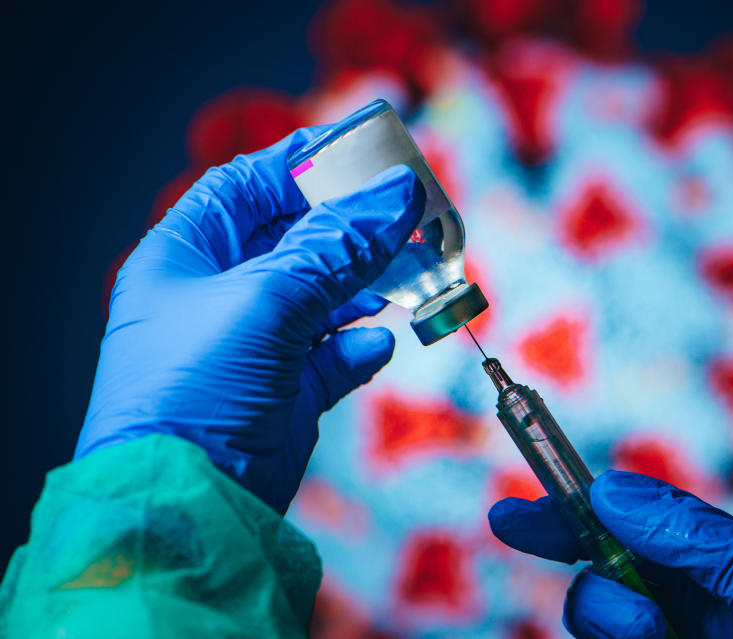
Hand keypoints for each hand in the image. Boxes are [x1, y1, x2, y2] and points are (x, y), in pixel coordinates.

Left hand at [76, 128, 424, 512]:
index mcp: (186, 256)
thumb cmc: (198, 386)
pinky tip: (378, 342)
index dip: (302, 165)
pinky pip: (335, 354)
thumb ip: (337, 245)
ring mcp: (256, 345)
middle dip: (353, 227)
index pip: (246, 187)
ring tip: (417, 270)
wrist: (189, 504)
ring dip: (370, 284)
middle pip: (298, 239)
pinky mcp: (287, 391)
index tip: (361, 153)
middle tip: (411, 214)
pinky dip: (361, 345)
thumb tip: (398, 194)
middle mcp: (219, 295)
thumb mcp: (267, 299)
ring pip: (326, 296)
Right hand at [489, 471, 732, 638]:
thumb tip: (612, 489)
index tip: (520, 506)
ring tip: (656, 632)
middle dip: (563, 544)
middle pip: (596, 573)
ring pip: (590, 620)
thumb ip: (692, 533)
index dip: (574, 511)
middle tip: (514, 523)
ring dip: (611, 613)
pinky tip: (648, 637)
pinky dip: (612, 634)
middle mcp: (679, 618)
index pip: (630, 533)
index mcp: (713, 579)